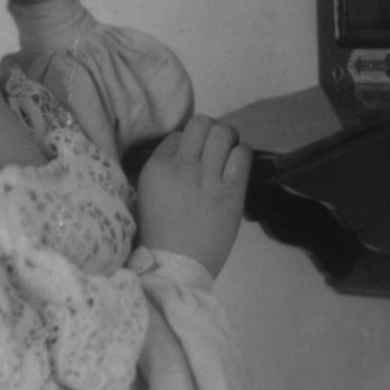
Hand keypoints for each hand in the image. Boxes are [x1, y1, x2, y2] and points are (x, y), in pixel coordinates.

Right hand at [136, 116, 251, 278]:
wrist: (175, 266)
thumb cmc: (156, 236)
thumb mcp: (146, 195)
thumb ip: (163, 171)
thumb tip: (182, 154)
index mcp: (157, 167)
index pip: (177, 135)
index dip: (187, 143)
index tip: (191, 158)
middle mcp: (182, 166)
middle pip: (201, 124)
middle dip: (209, 132)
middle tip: (213, 149)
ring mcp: (208, 178)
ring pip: (223, 133)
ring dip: (227, 140)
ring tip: (227, 154)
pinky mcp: (232, 192)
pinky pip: (242, 154)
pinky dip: (241, 154)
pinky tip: (237, 166)